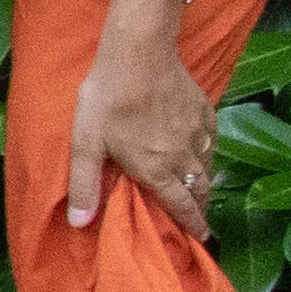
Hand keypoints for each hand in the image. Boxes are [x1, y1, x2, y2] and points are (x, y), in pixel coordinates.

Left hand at [68, 2, 216, 239]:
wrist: (139, 53)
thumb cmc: (108, 98)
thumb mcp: (86, 144)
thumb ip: (84, 185)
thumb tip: (79, 224)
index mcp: (156, 168)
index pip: (180, 205)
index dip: (192, 224)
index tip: (202, 238)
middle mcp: (182, 154)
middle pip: (199, 189)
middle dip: (201, 208)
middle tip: (200, 219)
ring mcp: (196, 131)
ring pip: (207, 165)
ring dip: (204, 181)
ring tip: (199, 190)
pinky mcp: (204, 109)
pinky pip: (211, 139)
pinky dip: (208, 152)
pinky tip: (201, 150)